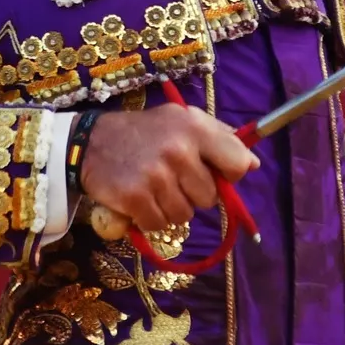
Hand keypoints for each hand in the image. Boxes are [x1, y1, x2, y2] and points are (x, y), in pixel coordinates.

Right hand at [79, 102, 259, 230]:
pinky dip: (151, 218)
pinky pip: (159, 225)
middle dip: (194, 193)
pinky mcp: (135, 198)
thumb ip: (220, 138)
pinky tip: (140, 199)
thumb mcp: (183, 120)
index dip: (229, 174)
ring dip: (171, 208)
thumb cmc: (145, 132)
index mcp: (195, 128)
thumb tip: (253, 163)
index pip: (237, 164)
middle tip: (173, 178)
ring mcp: (156, 176)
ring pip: (185, 215)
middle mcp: (179, 151)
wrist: (90, 142)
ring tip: (154, 187)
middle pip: (209, 197)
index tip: (214, 171)